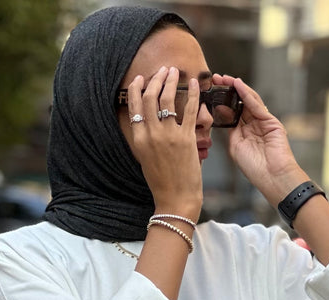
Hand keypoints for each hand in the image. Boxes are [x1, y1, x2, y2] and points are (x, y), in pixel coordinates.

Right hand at [124, 66, 202, 220]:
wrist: (175, 200)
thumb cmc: (161, 183)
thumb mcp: (145, 158)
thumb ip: (146, 138)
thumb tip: (148, 120)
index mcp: (139, 139)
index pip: (134, 105)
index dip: (136, 88)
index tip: (141, 78)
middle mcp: (151, 134)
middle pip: (149, 97)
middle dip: (155, 79)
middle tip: (162, 70)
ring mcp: (169, 135)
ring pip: (167, 98)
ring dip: (170, 81)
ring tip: (174, 72)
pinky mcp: (186, 139)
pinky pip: (190, 110)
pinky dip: (192, 93)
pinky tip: (195, 83)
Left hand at [212, 74, 305, 204]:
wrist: (273, 177)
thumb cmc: (255, 168)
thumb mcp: (235, 147)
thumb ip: (230, 130)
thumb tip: (221, 115)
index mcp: (243, 133)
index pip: (231, 112)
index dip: (221, 101)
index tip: (210, 91)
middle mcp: (253, 125)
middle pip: (239, 103)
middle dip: (227, 90)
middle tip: (215, 78)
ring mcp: (263, 122)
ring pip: (248, 100)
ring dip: (236, 88)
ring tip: (224, 78)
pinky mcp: (271, 121)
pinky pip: (256, 105)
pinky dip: (247, 94)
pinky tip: (237, 85)